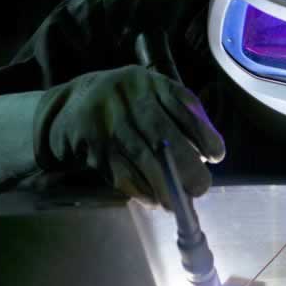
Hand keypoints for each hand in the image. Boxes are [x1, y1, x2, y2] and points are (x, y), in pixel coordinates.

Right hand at [33, 66, 224, 208]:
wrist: (69, 108)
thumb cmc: (125, 106)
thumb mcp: (151, 96)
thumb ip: (179, 114)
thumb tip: (209, 153)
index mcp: (148, 81)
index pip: (182, 105)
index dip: (203, 133)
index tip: (217, 156)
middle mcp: (127, 97)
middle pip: (162, 133)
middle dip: (186, 164)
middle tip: (201, 186)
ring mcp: (107, 121)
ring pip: (141, 157)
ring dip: (164, 185)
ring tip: (178, 203)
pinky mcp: (92, 144)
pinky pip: (120, 172)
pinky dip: (140, 190)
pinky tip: (154, 200)